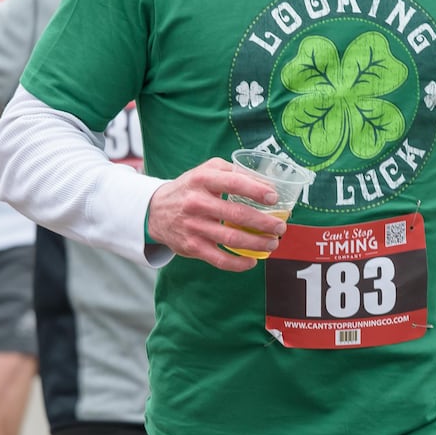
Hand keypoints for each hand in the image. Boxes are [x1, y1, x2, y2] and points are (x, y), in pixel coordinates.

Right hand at [145, 158, 289, 271]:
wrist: (156, 210)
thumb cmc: (190, 188)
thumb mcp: (206, 171)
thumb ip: (234, 172)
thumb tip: (267, 184)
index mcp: (202, 179)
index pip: (234, 183)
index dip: (257, 190)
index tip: (274, 198)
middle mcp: (196, 202)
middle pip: (237, 214)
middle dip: (264, 223)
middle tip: (280, 227)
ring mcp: (193, 226)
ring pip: (232, 238)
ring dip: (257, 243)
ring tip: (272, 243)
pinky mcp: (192, 246)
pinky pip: (219, 259)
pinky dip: (239, 263)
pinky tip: (252, 261)